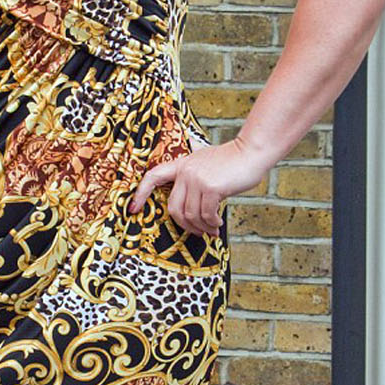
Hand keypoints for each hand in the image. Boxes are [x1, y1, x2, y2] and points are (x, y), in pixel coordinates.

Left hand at [128, 134, 267, 232]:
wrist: (251, 152)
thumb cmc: (232, 161)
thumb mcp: (206, 161)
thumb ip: (193, 175)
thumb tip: (190, 200)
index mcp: (181, 165)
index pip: (153, 176)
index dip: (140, 193)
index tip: (133, 209)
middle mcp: (186, 171)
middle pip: (174, 208)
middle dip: (185, 225)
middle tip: (198, 232)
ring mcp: (197, 179)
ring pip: (191, 214)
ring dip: (202, 227)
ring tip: (212, 229)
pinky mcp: (211, 187)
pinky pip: (206, 214)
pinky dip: (211, 223)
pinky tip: (217, 223)